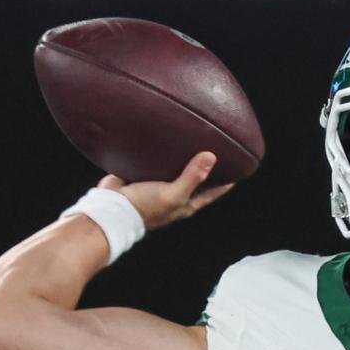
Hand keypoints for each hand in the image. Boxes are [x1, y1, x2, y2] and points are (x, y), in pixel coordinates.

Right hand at [98, 151, 233, 230]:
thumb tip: (211, 157)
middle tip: (216, 150)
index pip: (212, 193)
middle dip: (205, 168)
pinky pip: (155, 163)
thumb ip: (192, 177)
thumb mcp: (173, 193)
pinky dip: (161, 155)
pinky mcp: (141, 176)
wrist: (111, 208)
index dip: (225, 183)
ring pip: (175, 170)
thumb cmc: (145, 207)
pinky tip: (164, 141)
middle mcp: (173, 195)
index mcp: (185, 203)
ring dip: (182, 159)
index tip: (238, 170)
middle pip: (195, 180)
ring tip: (192, 141)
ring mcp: (157, 186)